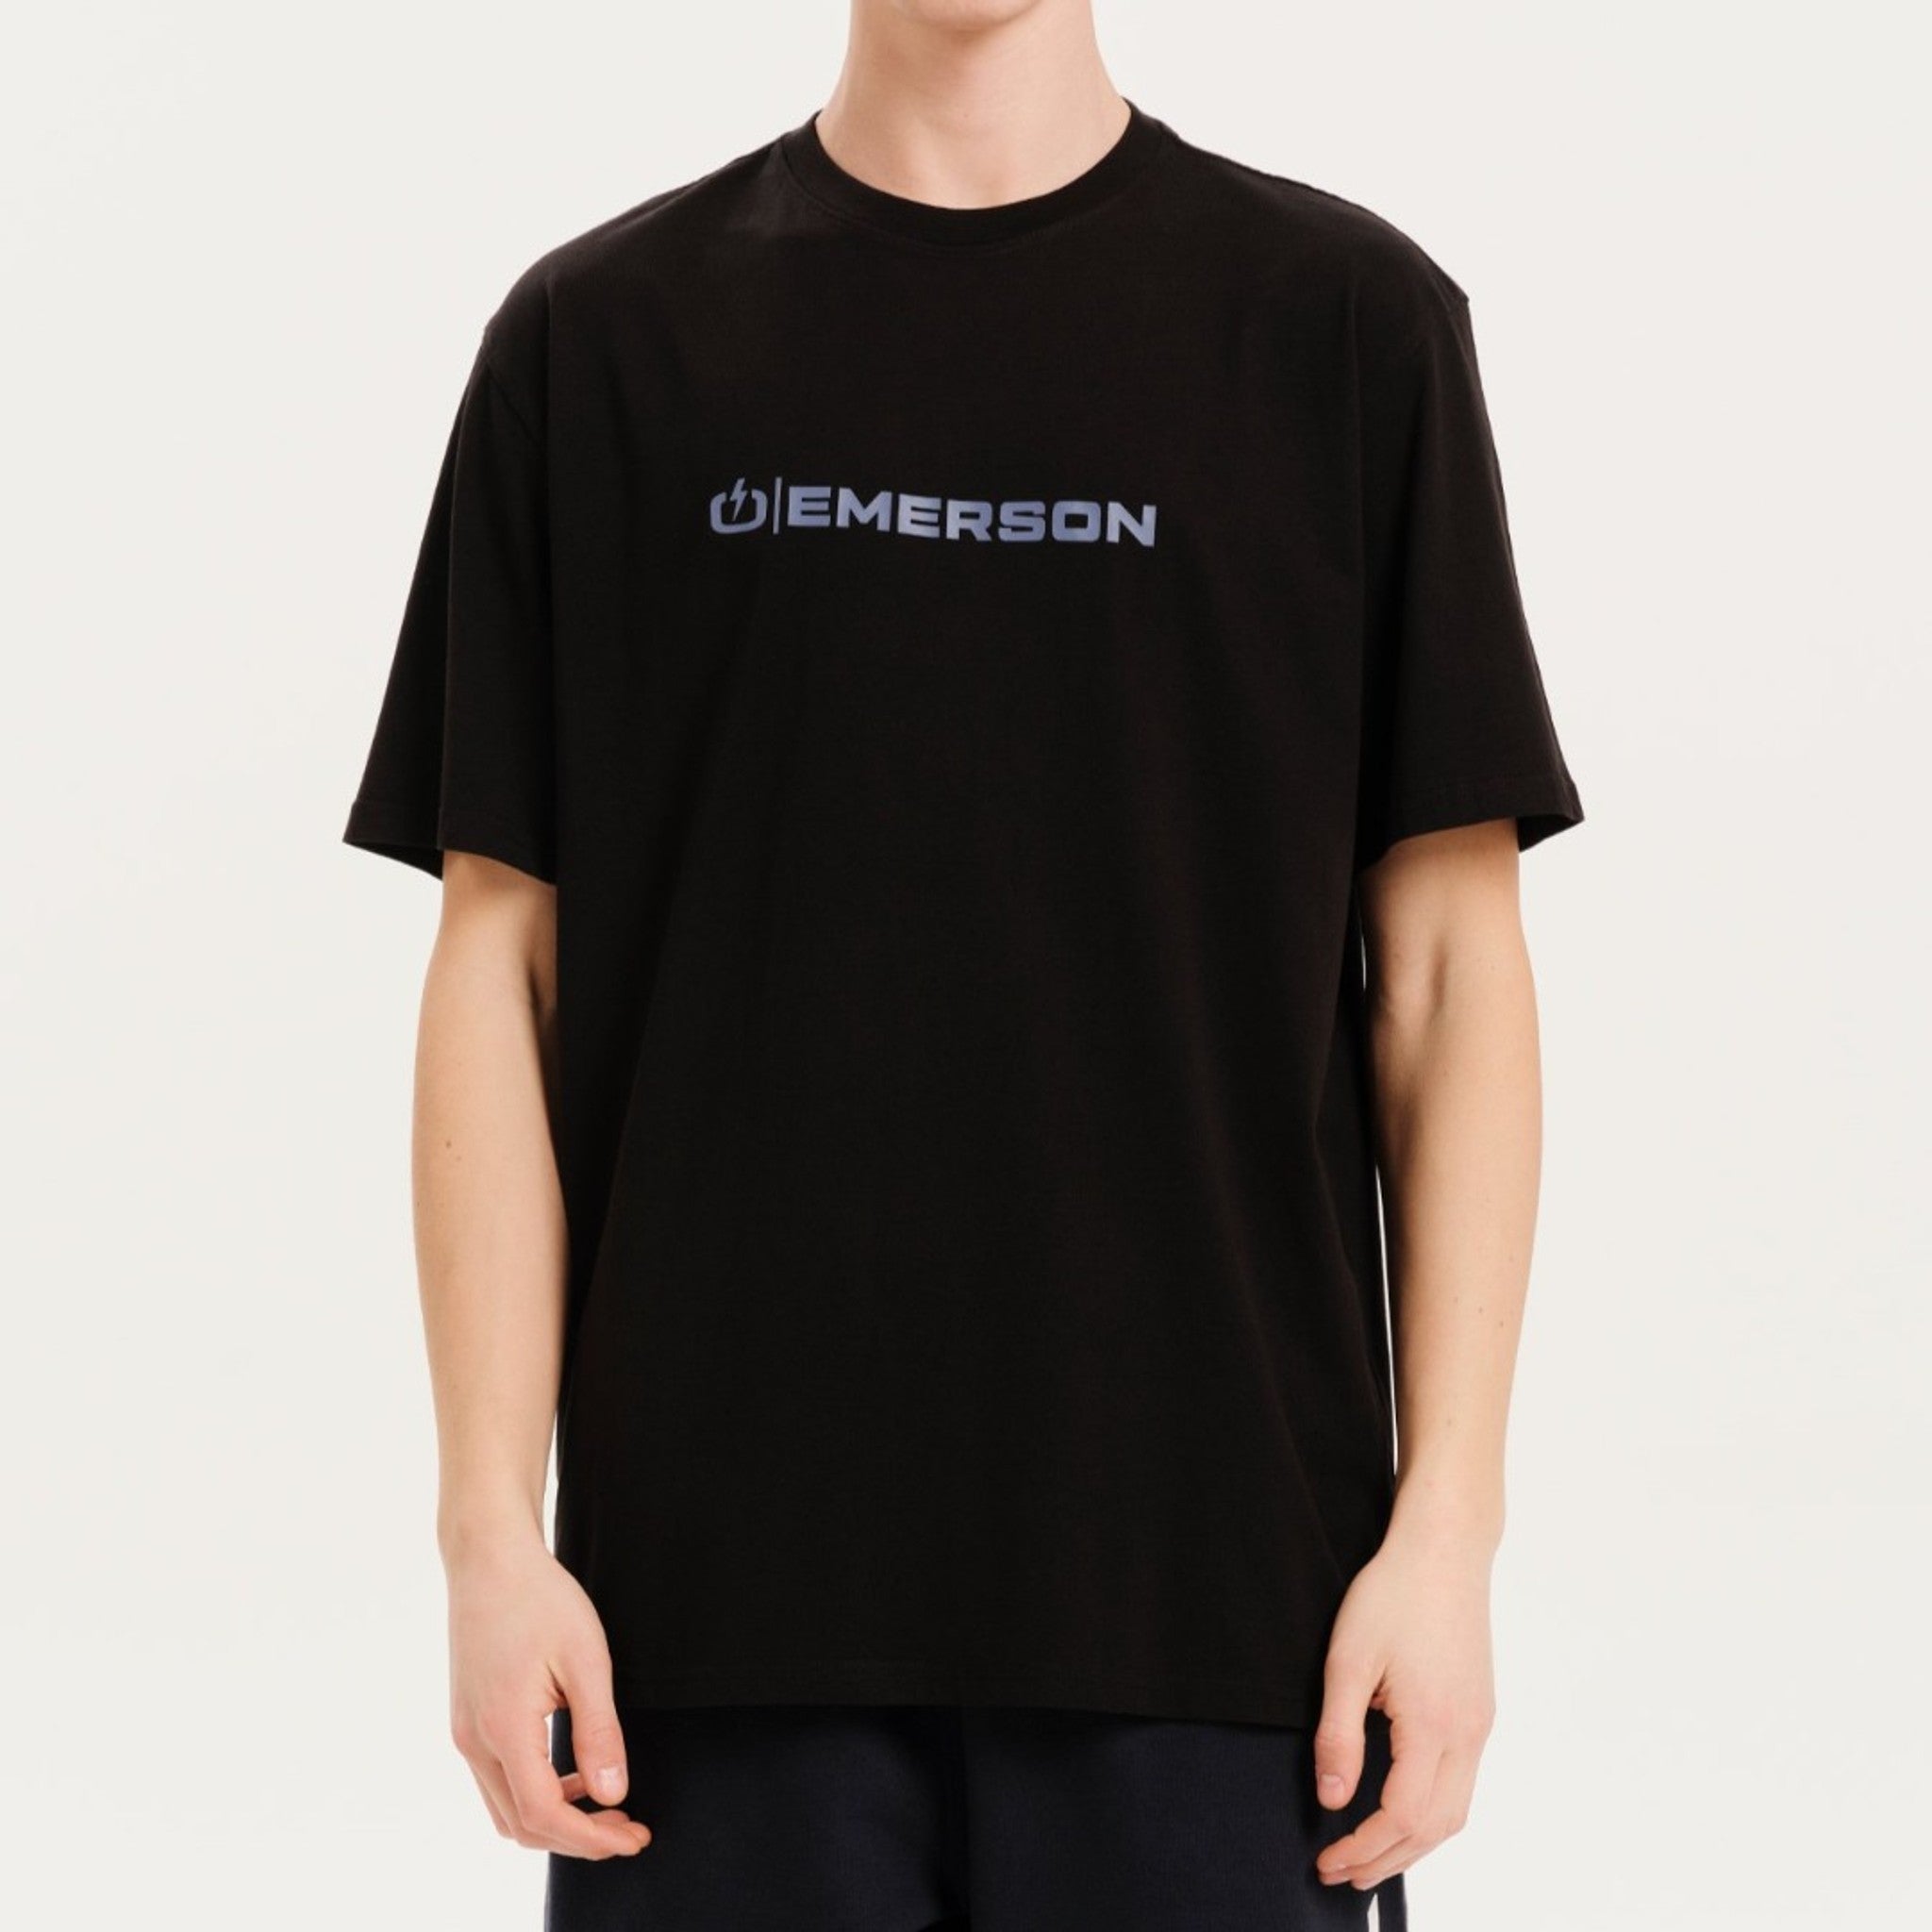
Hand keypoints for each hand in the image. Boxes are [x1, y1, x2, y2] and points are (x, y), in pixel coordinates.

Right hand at [446, 1535, 652, 1859]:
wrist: (489, 1558)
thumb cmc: (540, 1598)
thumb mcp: (586, 1659)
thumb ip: (599, 1730)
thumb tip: (612, 1793)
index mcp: (503, 1727)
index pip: (544, 1814)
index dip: (592, 1837)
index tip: (635, 1836)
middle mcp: (474, 1740)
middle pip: (522, 1824)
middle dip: (578, 1838)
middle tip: (628, 1828)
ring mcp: (465, 1732)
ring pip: (506, 1809)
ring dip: (555, 1820)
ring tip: (606, 1802)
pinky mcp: (467, 1720)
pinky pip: (498, 1781)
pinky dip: (535, 1794)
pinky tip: (572, 1773)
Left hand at [1311, 1518, 1496, 1888]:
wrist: (1444, 1551)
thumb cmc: (1392, 1595)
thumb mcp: (1347, 1660)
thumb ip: (1338, 1735)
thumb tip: (1332, 1799)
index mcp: (1434, 1726)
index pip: (1402, 1816)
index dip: (1362, 1847)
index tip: (1326, 1859)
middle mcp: (1467, 1735)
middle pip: (1435, 1829)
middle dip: (1386, 1860)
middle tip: (1339, 1873)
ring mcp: (1480, 1725)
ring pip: (1455, 1812)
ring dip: (1412, 1843)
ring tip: (1368, 1856)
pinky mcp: (1480, 1712)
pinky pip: (1462, 1784)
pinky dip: (1431, 1813)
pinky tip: (1400, 1810)